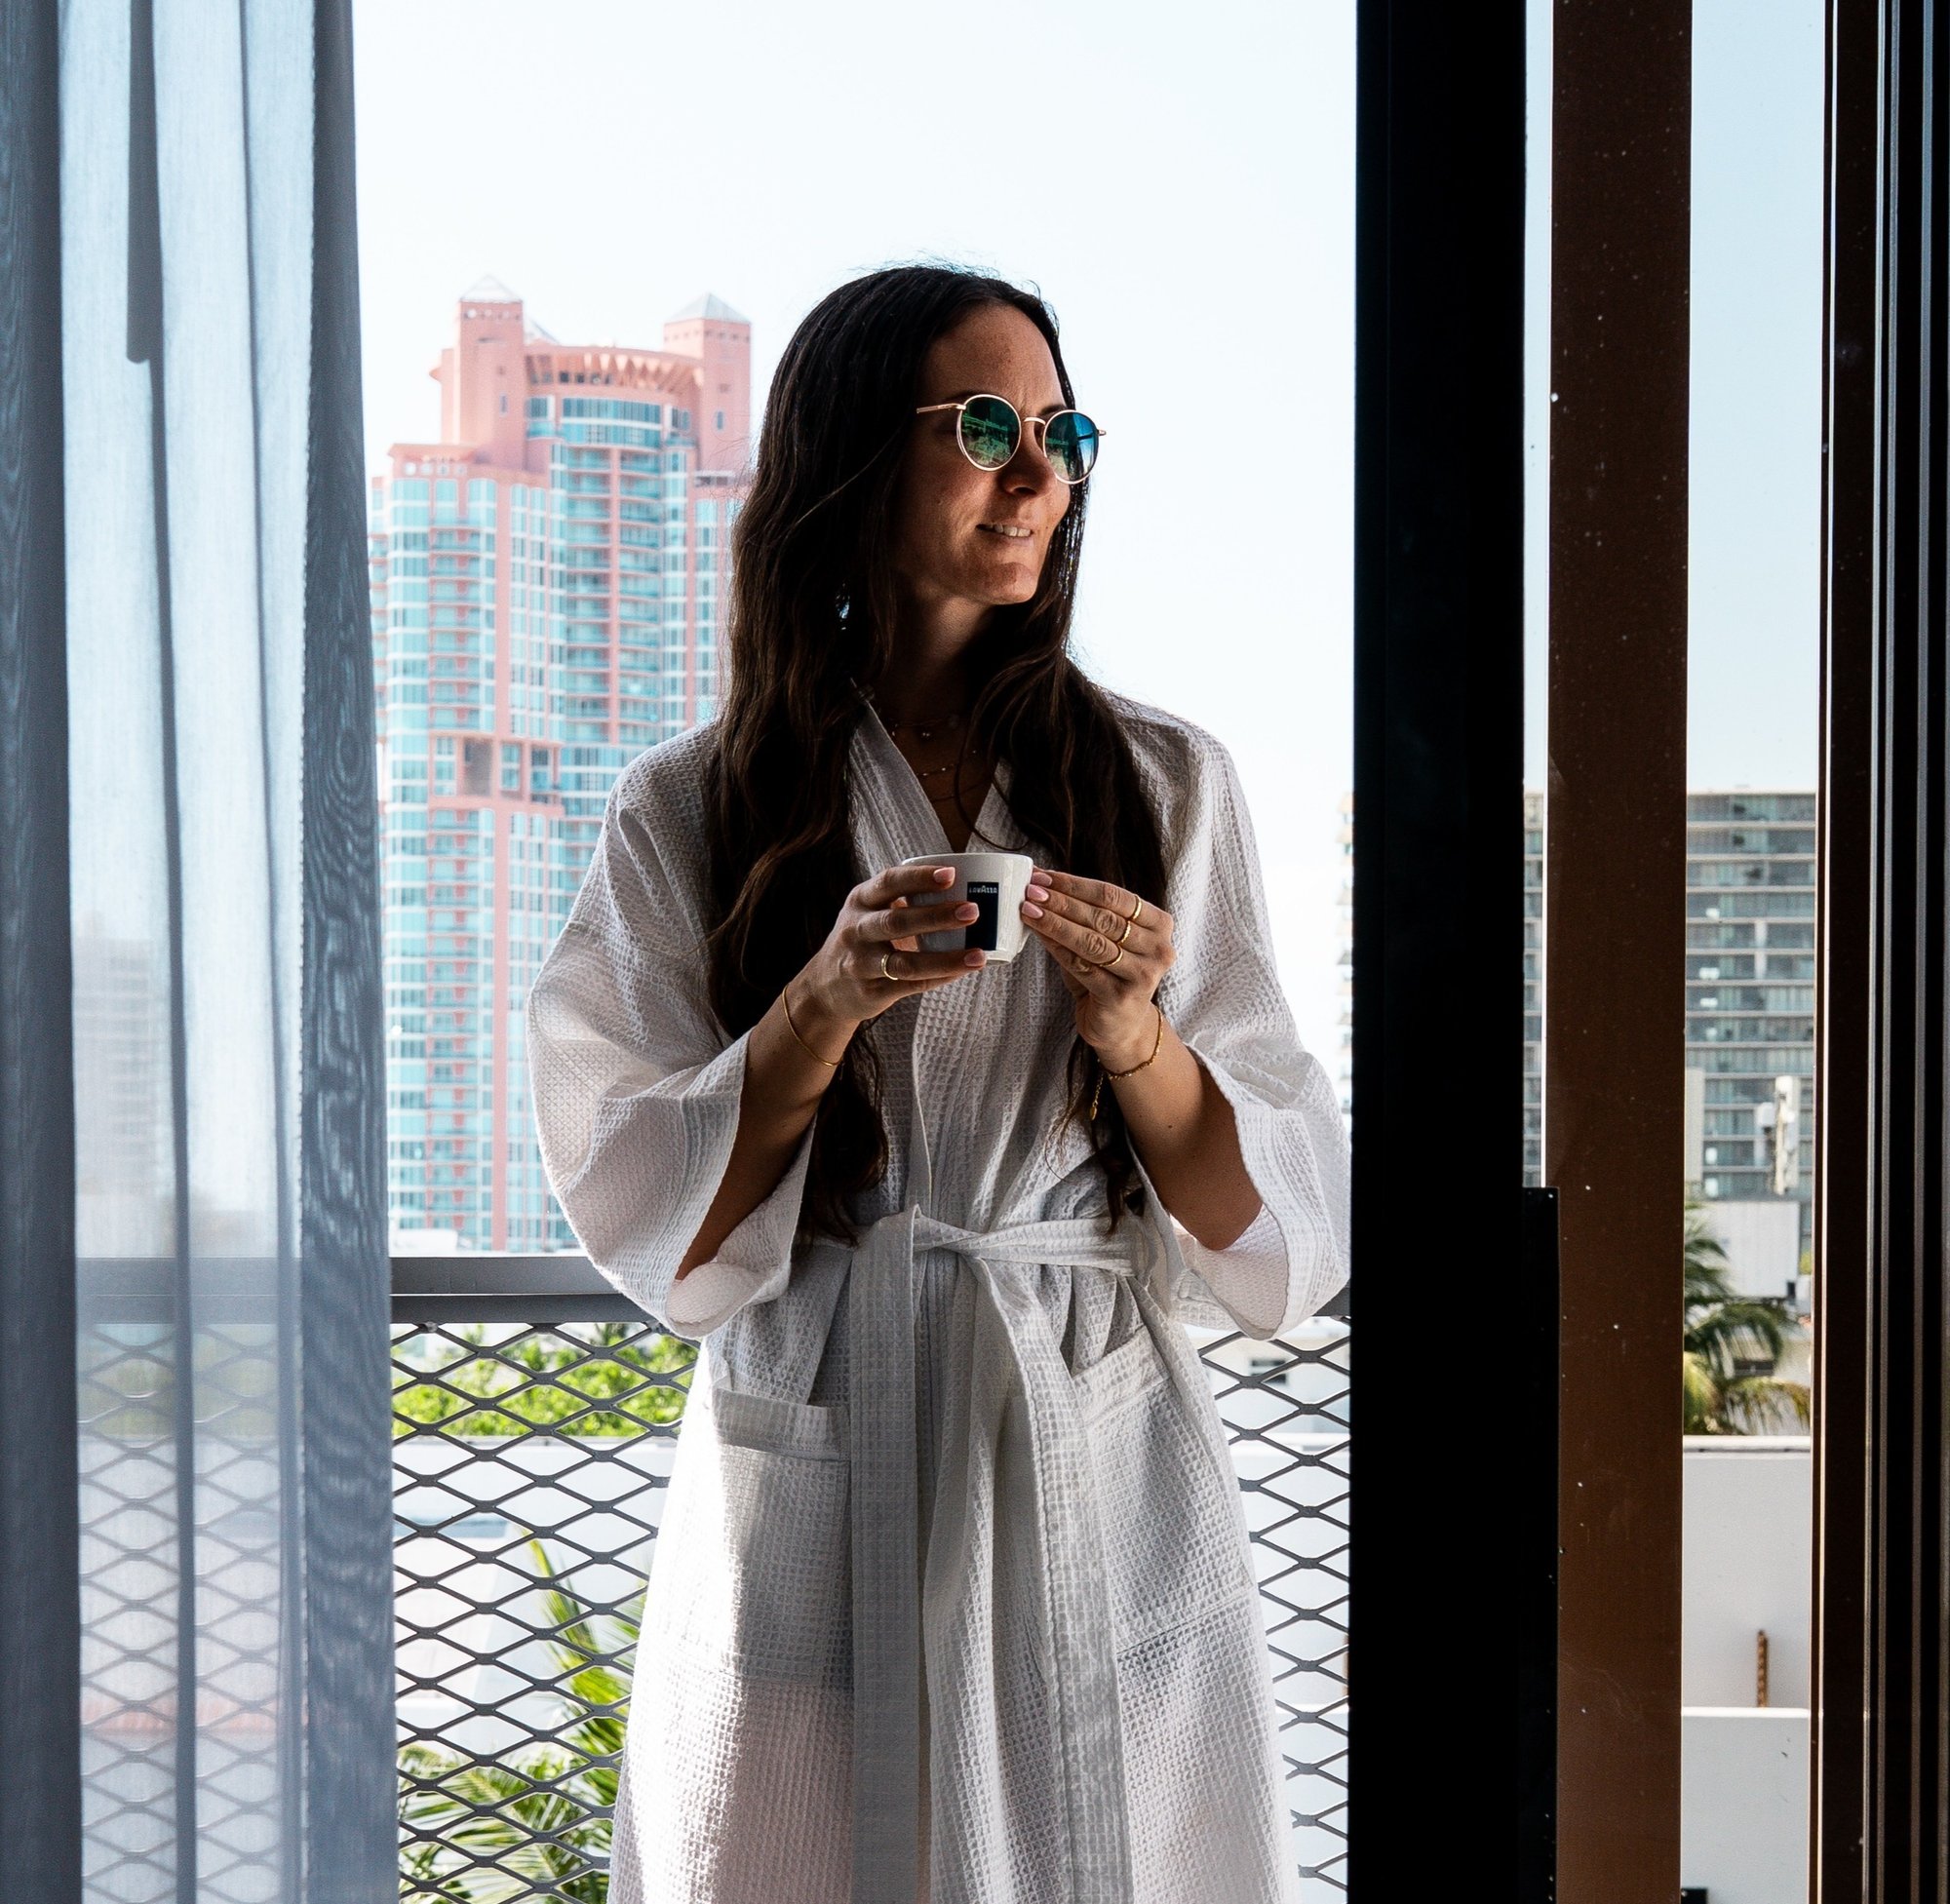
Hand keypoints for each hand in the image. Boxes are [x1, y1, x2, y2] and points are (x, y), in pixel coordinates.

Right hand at [798, 862, 988, 1029]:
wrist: (825, 986)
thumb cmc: (863, 940)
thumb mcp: (870, 912)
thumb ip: (905, 901)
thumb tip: (967, 889)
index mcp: (860, 901)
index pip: (888, 882)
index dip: (919, 877)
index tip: (951, 874)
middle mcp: (855, 930)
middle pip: (896, 921)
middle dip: (937, 916)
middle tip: (973, 910)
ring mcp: (860, 963)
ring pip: (905, 962)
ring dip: (945, 958)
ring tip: (978, 954)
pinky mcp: (870, 991)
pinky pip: (910, 985)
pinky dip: (939, 978)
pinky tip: (962, 971)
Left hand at [1020, 867, 1174, 1066]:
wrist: (1121, 1025)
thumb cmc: (1109, 974)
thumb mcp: (1106, 939)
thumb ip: (1085, 915)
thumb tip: (1043, 884)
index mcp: (1159, 924)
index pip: (1114, 896)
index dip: (1076, 884)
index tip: (1045, 876)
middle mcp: (1158, 948)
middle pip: (1103, 917)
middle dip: (1063, 900)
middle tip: (1033, 889)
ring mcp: (1143, 974)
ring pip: (1092, 941)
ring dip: (1056, 922)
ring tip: (1029, 909)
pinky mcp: (1121, 996)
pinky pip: (1082, 966)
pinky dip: (1057, 948)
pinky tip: (1039, 934)